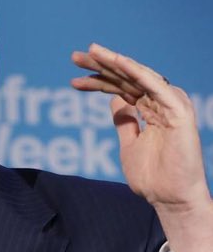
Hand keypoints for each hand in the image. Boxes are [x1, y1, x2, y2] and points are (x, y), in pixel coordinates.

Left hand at [71, 43, 212, 251]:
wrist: (168, 198)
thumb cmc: (152, 178)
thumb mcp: (129, 145)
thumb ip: (124, 122)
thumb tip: (114, 100)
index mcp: (149, 111)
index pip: (121, 89)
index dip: (98, 83)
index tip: (74, 81)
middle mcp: (160, 103)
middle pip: (126, 78)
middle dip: (100, 67)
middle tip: (75, 57)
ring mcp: (169, 105)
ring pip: (138, 76)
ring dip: (115, 62)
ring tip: (92, 53)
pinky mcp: (178, 110)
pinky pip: (154, 85)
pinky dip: (136, 71)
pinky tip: (118, 61)